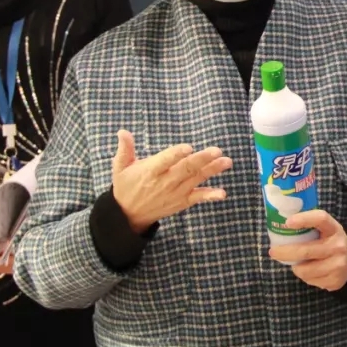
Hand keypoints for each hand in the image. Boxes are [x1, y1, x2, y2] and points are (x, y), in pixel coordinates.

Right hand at [112, 130, 232, 232]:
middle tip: (217, 151)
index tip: (188, 147)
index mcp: (150, 172)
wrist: (129, 215)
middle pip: (185, 169)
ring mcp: (175, 193)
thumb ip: (125, 149)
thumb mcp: (120, 168)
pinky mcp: (182, 201)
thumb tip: (123, 131)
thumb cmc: (126, 186)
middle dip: (202, 160)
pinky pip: (198, 197)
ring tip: (226, 161)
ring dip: (212, 170)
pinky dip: (210, 195)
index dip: (176, 154)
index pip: (165, 161)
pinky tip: (222, 193)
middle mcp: (165, 182)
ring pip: (196, 179)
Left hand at [268, 210, 346, 290]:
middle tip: (272, 252)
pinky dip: (305, 276)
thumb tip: (279, 223)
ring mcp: (338, 264)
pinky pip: (310, 280)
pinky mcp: (335, 280)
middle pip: (306, 251)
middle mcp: (338, 246)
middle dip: (285, 252)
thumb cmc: (329, 241)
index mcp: (334, 228)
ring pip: (304, 270)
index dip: (304, 219)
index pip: (321, 219)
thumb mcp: (325, 229)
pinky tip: (311, 271)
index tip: (287, 222)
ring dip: (296, 267)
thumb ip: (309, 225)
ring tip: (298, 263)